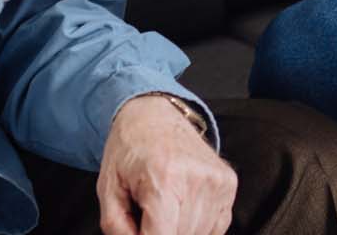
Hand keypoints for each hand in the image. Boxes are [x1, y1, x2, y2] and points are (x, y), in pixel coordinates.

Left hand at [98, 94, 234, 234]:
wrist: (153, 114)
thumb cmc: (129, 148)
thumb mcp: (107, 188)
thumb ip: (117, 227)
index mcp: (164, 178)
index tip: (138, 229)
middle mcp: (197, 179)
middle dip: (160, 231)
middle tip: (146, 215)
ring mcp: (217, 182)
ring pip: (199, 234)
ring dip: (178, 230)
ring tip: (163, 207)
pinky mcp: (229, 183)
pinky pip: (216, 226)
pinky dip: (197, 226)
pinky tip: (181, 208)